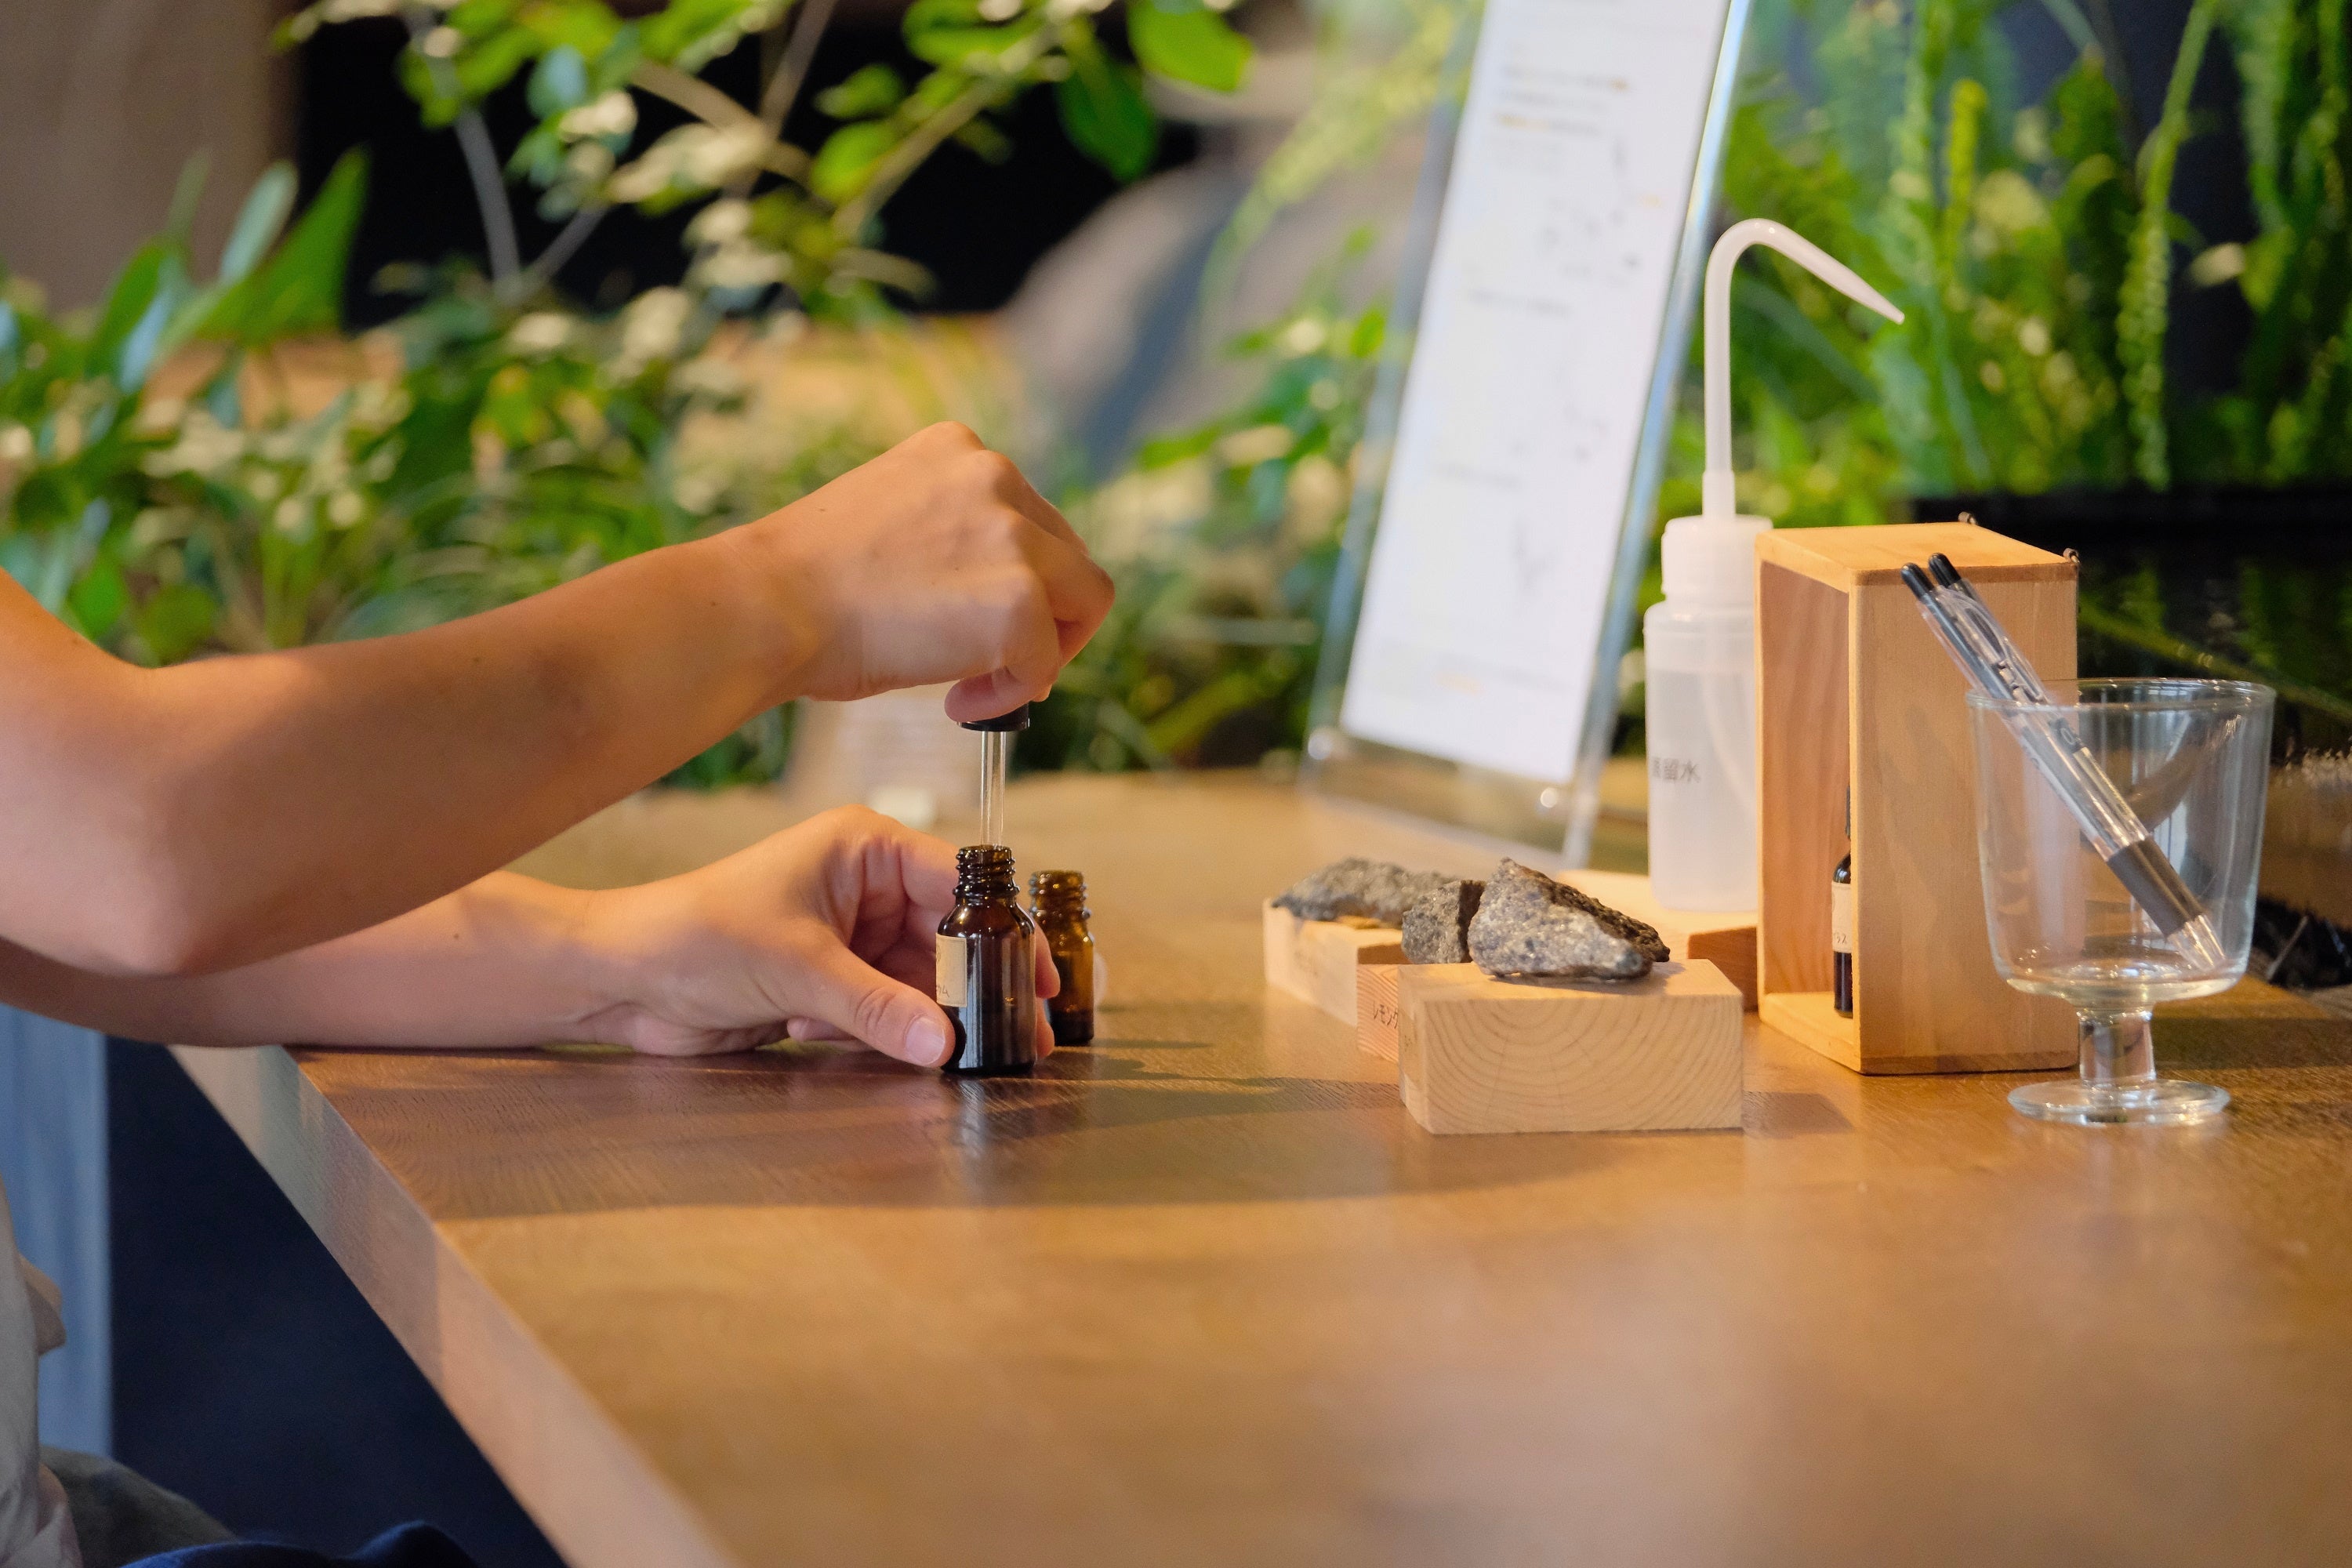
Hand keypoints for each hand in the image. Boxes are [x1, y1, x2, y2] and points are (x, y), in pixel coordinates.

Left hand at [574, 806, 1057, 1062]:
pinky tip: (820, 1036)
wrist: (621, 978)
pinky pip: (888, 1012)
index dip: (1007, 930)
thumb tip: (945, 1043)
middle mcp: (869, 887)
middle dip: (974, 991)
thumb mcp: (796, 969)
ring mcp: (853, 936)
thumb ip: (876, 1008)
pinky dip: (876, 1035)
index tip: (1039, 979)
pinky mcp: (835, 982)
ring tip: (949, 1059)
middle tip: (1018, 1040)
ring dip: (922, 1021)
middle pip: (952, 940)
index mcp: (866, 848)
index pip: (961, 882)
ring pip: (922, 984)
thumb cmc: (694, 936)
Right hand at [738, 422, 1113, 721]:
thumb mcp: (887, 525)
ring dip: (1043, 652)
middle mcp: (995, 475)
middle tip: (998, 665)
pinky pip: (1046, 661)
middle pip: (1071, 555)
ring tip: (976, 686)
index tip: (980, 620)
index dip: (1019, 579)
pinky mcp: (1020, 599)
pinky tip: (958, 702)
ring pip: (1086, 601)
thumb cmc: (802, 586)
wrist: (766, 606)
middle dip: (1047, 616)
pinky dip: (1013, 692)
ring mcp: (1014, 536)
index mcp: (957, 450)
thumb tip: (991, 598)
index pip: (1030, 516)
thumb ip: (947, 538)